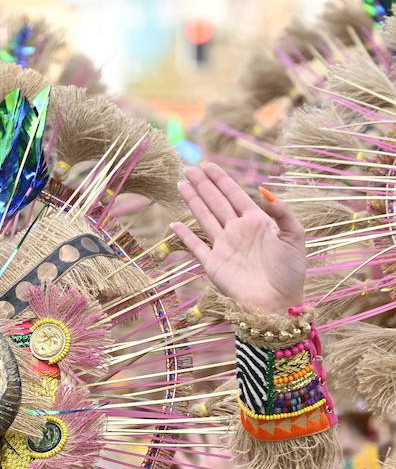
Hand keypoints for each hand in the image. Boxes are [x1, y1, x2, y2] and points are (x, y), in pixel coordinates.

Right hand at [172, 163, 305, 314]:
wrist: (277, 303)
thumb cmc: (290, 272)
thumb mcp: (294, 235)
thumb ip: (281, 211)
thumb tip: (263, 190)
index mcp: (256, 221)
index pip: (234, 194)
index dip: (220, 179)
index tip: (207, 165)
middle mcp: (237, 231)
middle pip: (215, 202)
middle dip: (202, 185)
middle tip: (188, 168)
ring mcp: (224, 247)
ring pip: (204, 217)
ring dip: (192, 201)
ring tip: (180, 184)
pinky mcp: (213, 264)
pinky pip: (196, 245)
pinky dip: (185, 235)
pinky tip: (175, 223)